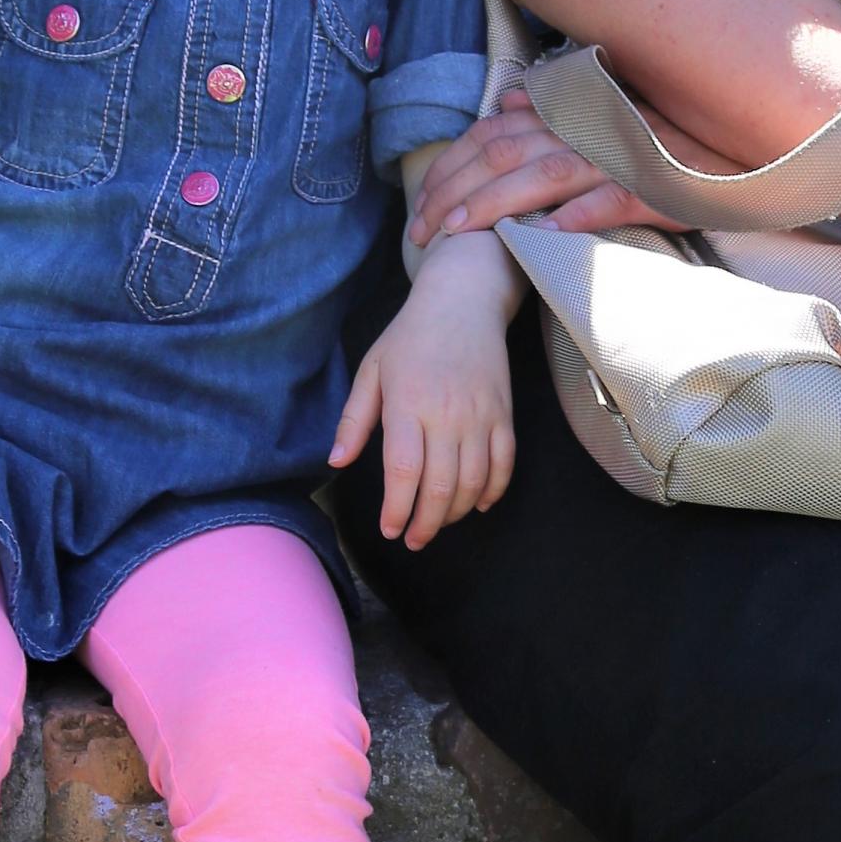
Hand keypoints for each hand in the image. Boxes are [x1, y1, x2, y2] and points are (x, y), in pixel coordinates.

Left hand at [330, 238, 517, 547]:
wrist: (464, 300)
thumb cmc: (410, 336)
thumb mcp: (371, 370)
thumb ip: (354, 419)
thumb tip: (336, 462)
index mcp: (408, 403)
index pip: (404, 471)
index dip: (398, 509)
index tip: (390, 530)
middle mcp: (447, 414)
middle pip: (440, 485)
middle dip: (426, 523)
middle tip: (414, 541)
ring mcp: (481, 415)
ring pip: (473, 481)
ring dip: (454, 512)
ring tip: (437, 523)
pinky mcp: (504, 414)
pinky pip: (504, 464)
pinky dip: (492, 491)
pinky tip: (476, 505)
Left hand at [409, 88, 681, 246]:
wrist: (731, 157)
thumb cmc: (659, 142)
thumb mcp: (604, 115)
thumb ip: (554, 105)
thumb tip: (508, 101)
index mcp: (567, 114)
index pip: (491, 135)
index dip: (452, 168)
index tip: (423, 207)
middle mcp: (585, 130)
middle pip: (505, 155)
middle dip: (456, 193)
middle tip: (423, 232)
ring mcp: (618, 159)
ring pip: (545, 176)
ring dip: (499, 204)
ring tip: (463, 234)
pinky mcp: (651, 189)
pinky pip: (609, 201)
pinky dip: (576, 217)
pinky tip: (545, 238)